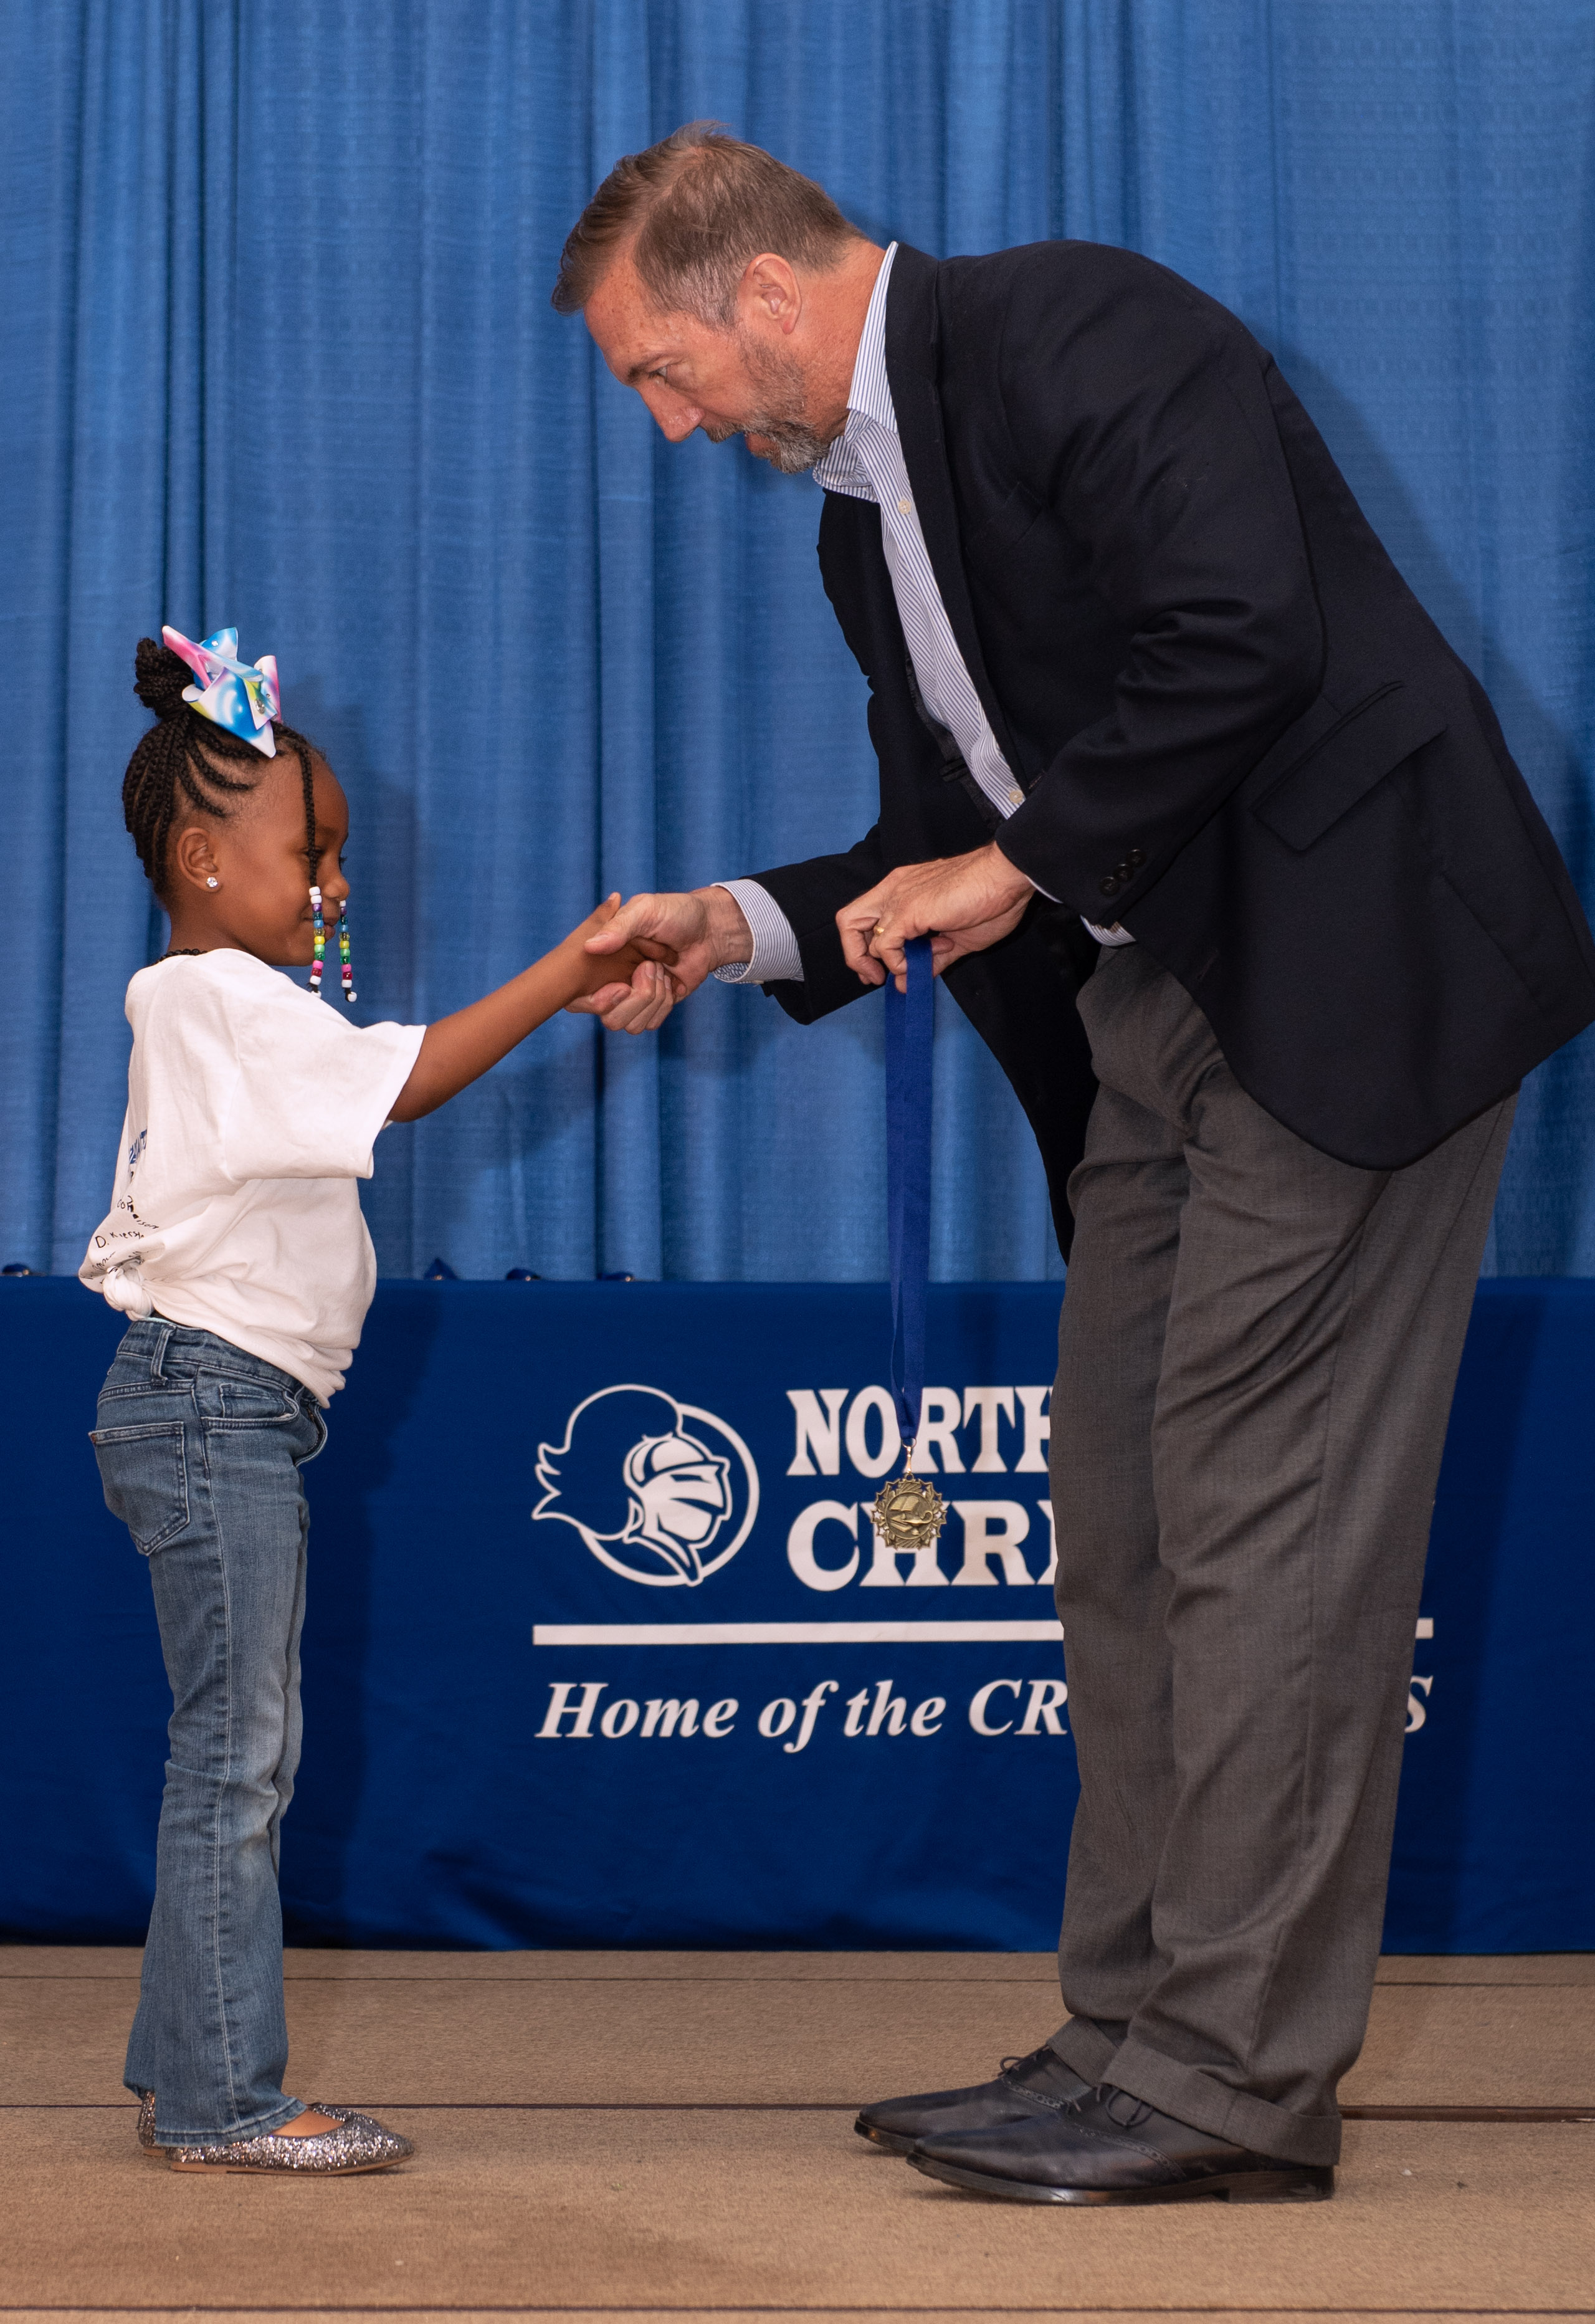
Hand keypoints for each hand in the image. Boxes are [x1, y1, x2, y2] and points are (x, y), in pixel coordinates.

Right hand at [566, 886, 752, 1033]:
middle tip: (649, 967)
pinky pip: (652, 1023)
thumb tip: (590, 947)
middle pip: (610, 1019)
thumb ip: (618, 926)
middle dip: (637, 997)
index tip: (622, 985)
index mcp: (600, 961)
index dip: (596, 1002)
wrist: (708, 928)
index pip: (579, 1000)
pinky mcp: (655, 1007)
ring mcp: (634, 999)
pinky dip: (665, 1004)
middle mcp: (612, 984)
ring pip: (632, 1025)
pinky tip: (671, 981)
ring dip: (653, 997)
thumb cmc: (673, 913)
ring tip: (662, 970)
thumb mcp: (645, 910)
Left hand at [837, 843, 1034, 988]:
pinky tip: (920, 963)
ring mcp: (899, 897)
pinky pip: (885, 945)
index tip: (885, 971)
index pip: (866, 917)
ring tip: (912, 969)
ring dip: (882, 963)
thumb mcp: (956, 939)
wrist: (1008, 876)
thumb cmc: (991, 899)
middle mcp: (894, 889)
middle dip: (855, 955)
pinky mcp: (909, 910)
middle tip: (876, 977)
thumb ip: (929, 960)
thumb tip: (906, 984)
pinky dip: (897, 963)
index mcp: (903, 889)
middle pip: (848, 921)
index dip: (867, 948)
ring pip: (860, 933)